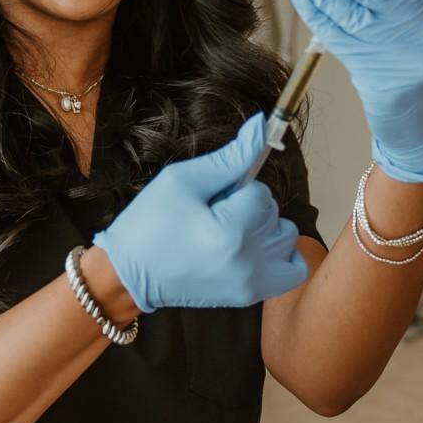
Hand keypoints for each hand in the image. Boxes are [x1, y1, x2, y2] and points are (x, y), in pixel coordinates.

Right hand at [91, 112, 307, 312]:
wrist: (129, 274)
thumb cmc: (149, 224)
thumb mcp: (183, 179)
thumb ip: (230, 157)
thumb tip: (262, 127)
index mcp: (230, 230)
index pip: (260, 192)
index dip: (236, 189)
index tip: (211, 201)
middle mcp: (248, 261)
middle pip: (274, 213)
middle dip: (249, 207)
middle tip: (214, 216)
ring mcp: (252, 282)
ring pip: (286, 236)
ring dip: (265, 229)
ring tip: (232, 232)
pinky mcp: (251, 296)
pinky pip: (293, 270)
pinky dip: (282, 255)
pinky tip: (254, 249)